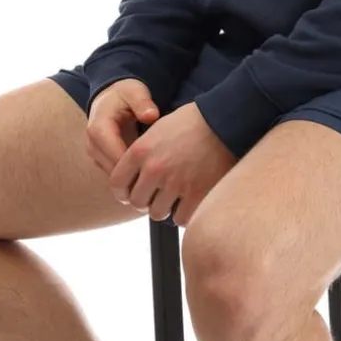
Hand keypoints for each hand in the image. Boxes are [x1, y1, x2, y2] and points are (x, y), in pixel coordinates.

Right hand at [85, 78, 159, 176]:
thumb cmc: (124, 94)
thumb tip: (151, 116)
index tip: (161, 167)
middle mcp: (92, 145)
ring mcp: (95, 154)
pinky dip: (132, 176)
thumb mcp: (134, 91)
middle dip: (138, 176)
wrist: (110, 96)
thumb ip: (142, 102)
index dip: (138, 167)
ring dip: (134, 179)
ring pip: (115, 177)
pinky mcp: (101, 159)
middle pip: (115, 172)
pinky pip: (116, 175)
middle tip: (163, 177)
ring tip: (158, 177)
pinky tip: (150, 173)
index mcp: (98, 130)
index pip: (117, 159)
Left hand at [108, 101, 237, 227]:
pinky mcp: (196, 194)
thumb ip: (143, 153)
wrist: (223, 121)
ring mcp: (175, 183)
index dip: (123, 191)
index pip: (117, 183)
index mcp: (141, 151)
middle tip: (157, 194)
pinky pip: (180, 218)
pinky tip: (190, 201)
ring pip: (157, 213)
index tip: (131, 192)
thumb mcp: (159, 129)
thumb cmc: (192, 122)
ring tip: (175, 196)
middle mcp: (154, 169)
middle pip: (137, 202)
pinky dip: (184, 213)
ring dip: (165, 207)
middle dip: (145, 200)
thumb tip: (134, 176)